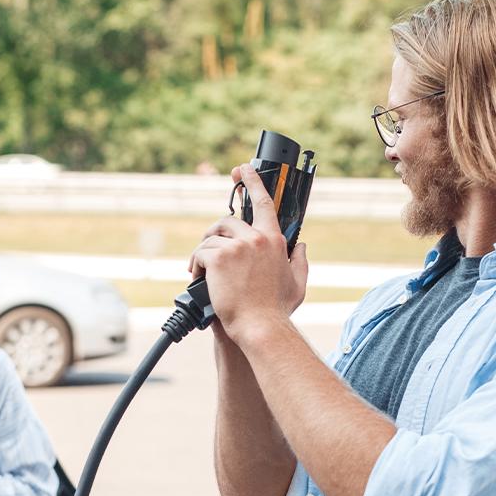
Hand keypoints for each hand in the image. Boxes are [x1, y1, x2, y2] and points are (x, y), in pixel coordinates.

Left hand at [187, 164, 308, 346]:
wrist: (260, 327)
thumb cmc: (277, 310)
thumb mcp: (297, 284)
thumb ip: (300, 261)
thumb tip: (301, 246)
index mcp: (274, 240)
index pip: (264, 202)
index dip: (253, 181)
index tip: (242, 168)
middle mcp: (257, 238)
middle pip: (227, 221)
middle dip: (214, 234)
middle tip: (207, 251)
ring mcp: (237, 247)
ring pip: (211, 238)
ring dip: (203, 254)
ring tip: (201, 272)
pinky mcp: (219, 257)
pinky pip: (200, 253)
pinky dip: (195, 265)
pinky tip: (197, 278)